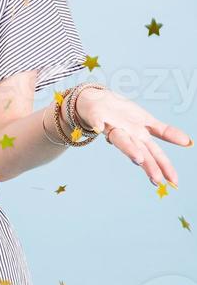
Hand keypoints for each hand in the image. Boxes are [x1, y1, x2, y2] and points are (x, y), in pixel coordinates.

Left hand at [73, 86, 191, 187]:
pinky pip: (97, 119)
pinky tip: (98, 127)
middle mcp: (127, 136)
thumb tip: (189, 142)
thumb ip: (166, 132)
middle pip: (140, 152)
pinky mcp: (98, 119)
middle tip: (157, 181)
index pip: (155, 152)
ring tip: (138, 159)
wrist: (98, 103)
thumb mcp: (147, 121)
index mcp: (139, 137)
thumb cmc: (123, 114)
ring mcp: (112, 128)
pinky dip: (97, 123)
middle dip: (149, 166)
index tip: (172, 180)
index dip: (163, 166)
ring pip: (121, 140)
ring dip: (129, 149)